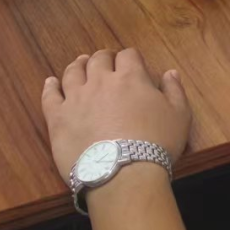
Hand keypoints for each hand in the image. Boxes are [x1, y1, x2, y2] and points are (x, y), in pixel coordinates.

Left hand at [42, 49, 191, 184]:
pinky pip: (50, 96)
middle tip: (107, 62)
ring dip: (78, 65)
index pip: (128, 55)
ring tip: (80, 63)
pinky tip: (51, 82)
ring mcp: (75, 98)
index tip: (133, 63)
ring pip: (73, 72)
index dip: (131, 57)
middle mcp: (100, 81)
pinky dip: (50, 86)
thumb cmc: (157, 143)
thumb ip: (175, 90)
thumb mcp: (180, 116)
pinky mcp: (57, 118)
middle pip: (99, 60)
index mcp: (131, 78)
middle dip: (104, 58)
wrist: (123, 173)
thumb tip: (170, 72)